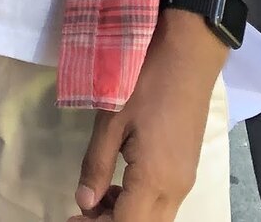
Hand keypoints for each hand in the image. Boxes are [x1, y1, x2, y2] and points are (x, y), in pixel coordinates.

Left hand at [72, 17, 225, 218]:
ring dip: (126, 214)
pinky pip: (163, 201)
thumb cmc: (144, 82)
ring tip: (97, 195)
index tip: (72, 216)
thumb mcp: (111, 121)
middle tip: (82, 209)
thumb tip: (83, 201)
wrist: (188, 55)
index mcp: (155, 180)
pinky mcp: (187, 167)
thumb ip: (96, 165)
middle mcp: (176, 189)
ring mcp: (185, 179)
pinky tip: (119, 183)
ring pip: (156, 217)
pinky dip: (140, 203)